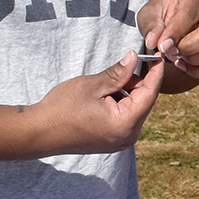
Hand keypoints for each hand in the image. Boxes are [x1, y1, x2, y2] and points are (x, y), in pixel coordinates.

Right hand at [25, 53, 164, 153]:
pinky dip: (119, 103)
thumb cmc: (62, 108)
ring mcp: (120, 141)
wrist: (39, 132)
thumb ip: (118, 73)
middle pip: (143, 102)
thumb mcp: (92, 85)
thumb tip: (134, 58)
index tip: (159, 57)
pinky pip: (124, 117)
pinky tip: (104, 94)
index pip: (150, 94)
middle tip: (125, 64)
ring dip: (126, 92)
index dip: (155, 74)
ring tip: (106, 82)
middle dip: (137, 82)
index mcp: (126, 124)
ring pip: (133, 109)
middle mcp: (127, 137)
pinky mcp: (111, 141)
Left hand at [136, 0, 198, 90]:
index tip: (161, 46)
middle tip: (170, 53)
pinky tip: (185, 65)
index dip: (176, 33)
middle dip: (189, 48)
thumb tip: (155, 42)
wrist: (176, 17)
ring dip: (195, 61)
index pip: (191, 15)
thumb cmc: (163, 12)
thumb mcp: (150, 12)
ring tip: (176, 58)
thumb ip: (151, 25)